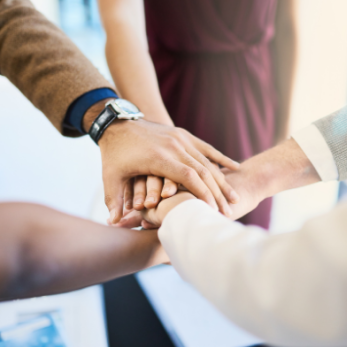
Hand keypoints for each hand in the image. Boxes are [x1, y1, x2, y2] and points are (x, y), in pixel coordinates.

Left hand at [92, 112, 239, 223]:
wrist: (116, 122)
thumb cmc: (113, 154)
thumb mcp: (110, 177)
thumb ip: (113, 201)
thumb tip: (112, 224)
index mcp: (159, 157)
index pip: (189, 177)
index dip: (203, 194)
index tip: (213, 210)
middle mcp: (174, 146)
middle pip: (203, 172)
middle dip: (217, 194)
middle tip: (227, 212)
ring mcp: (181, 138)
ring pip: (208, 162)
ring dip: (222, 181)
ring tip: (235, 199)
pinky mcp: (183, 134)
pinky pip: (207, 148)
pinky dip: (222, 159)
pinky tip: (236, 168)